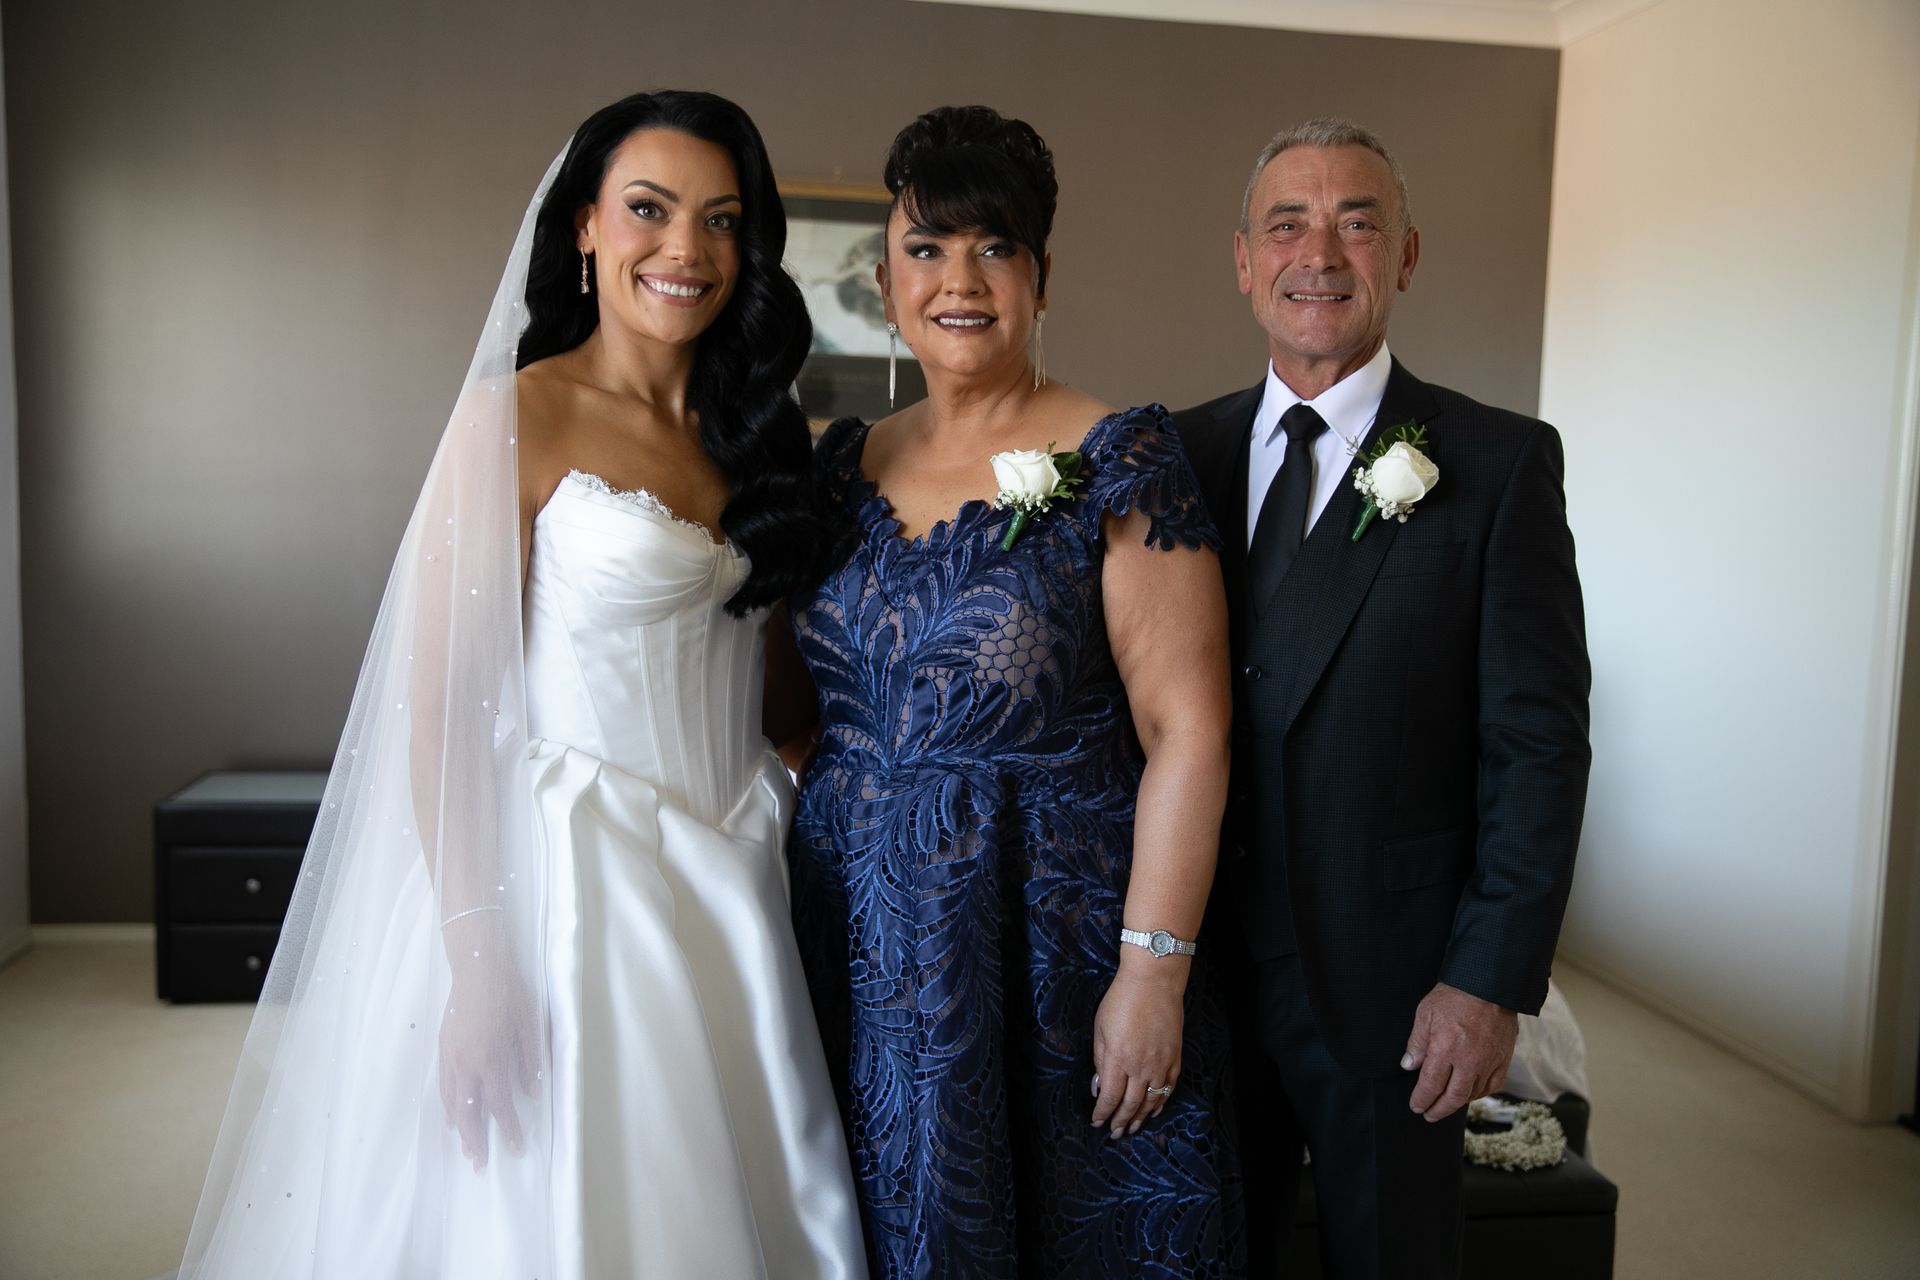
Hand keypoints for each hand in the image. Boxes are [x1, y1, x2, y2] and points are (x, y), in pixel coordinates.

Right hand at [438, 954, 540, 1170]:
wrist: (478, 967)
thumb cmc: (509, 993)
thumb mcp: (529, 1026)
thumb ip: (530, 1063)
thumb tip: (532, 1094)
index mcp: (492, 1060)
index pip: (501, 1106)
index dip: (510, 1131)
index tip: (516, 1150)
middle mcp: (467, 1064)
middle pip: (470, 1114)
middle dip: (476, 1142)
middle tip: (480, 1166)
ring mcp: (450, 1057)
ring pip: (451, 1103)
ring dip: (460, 1129)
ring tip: (466, 1150)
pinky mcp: (442, 1048)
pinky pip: (442, 1086)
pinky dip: (447, 1106)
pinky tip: (450, 1117)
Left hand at [1090, 955, 1187, 1136]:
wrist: (1154, 982)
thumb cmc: (1122, 1001)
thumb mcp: (1100, 1029)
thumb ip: (1100, 1060)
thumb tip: (1099, 1086)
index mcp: (1118, 1060)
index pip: (1110, 1097)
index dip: (1103, 1113)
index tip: (1097, 1122)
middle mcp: (1141, 1067)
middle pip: (1130, 1104)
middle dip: (1121, 1122)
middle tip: (1115, 1133)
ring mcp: (1160, 1064)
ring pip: (1150, 1101)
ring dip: (1140, 1117)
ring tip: (1132, 1128)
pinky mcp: (1175, 1058)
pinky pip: (1168, 1088)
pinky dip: (1160, 1103)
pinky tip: (1154, 1111)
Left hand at [1401, 982, 1517, 1121]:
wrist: (1489, 985)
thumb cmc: (1454, 996)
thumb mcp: (1425, 1014)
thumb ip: (1417, 1043)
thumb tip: (1409, 1066)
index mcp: (1446, 1050)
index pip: (1431, 1086)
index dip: (1422, 1099)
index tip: (1416, 1106)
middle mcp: (1468, 1061)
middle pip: (1453, 1098)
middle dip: (1438, 1110)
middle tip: (1428, 1115)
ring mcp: (1488, 1062)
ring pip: (1472, 1094)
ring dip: (1457, 1103)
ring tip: (1446, 1104)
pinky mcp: (1503, 1059)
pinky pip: (1492, 1085)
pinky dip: (1479, 1093)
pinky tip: (1470, 1093)